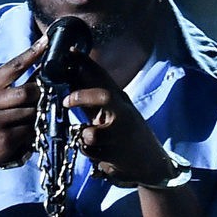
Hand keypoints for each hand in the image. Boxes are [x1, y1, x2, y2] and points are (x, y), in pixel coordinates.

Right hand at [0, 39, 48, 174]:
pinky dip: (35, 130)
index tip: (47, 41)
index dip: (32, 53)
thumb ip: (12, 85)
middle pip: (28, 91)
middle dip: (42, 94)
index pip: (14, 66)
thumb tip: (42, 68)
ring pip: (32, 111)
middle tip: (52, 96)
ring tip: (38, 117)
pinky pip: (30, 130)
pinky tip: (31, 132)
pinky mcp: (5, 138)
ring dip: (39, 114)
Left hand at [65, 58, 175, 186]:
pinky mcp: (117, 155)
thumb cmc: (126, 135)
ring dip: (84, 137)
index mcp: (120, 101)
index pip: (103, 77)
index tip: (70, 53)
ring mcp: (121, 135)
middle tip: (66, 101)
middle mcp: (123, 114)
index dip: (86, 63)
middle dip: (81, 96)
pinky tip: (100, 153)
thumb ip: (91, 101)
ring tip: (91, 140)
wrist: (151, 163)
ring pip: (90, 133)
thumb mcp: (112, 113)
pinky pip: (90, 152)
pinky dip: (89, 152)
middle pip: (104, 96)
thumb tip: (69, 80)